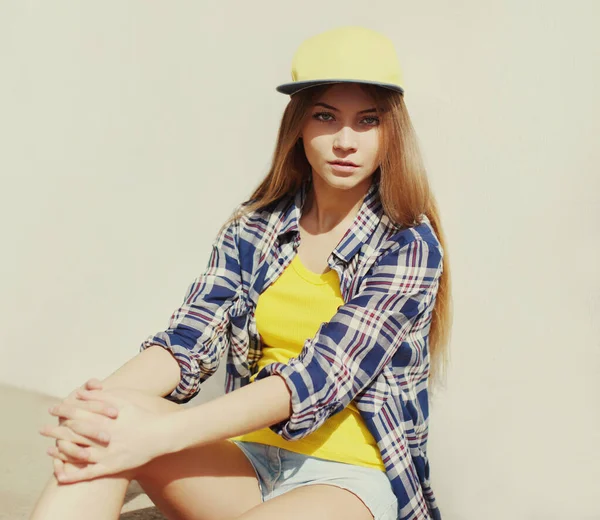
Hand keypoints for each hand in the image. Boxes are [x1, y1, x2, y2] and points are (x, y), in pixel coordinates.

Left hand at [44, 388, 167, 482]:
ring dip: (60, 452)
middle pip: (73, 433)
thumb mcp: (125, 400)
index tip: (53, 409)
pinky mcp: (111, 467)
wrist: (161, 435)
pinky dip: (73, 475)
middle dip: (56, 430)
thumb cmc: (142, 415)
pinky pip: (88, 474)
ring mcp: (106, 454)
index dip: (63, 410)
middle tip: (43, 429)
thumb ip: (103, 396)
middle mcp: (103, 437)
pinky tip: (60, 475)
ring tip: (49, 449)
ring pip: (77, 453)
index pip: (77, 414)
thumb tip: (83, 392)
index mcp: (105, 419)